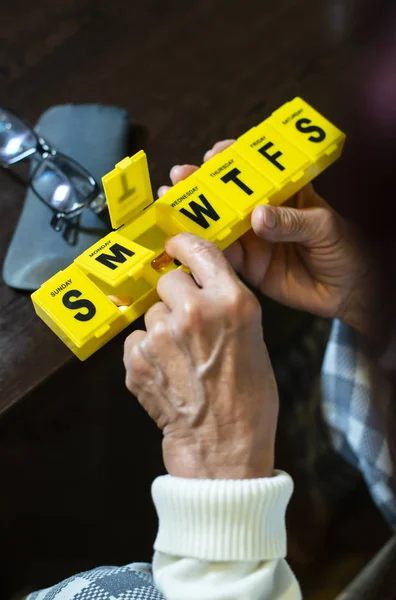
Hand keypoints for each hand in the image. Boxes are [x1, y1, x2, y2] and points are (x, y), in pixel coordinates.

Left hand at [124, 234, 277, 479]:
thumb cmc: (248, 399)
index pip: (200, 251)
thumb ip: (225, 305)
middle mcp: (195, 312)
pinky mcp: (137, 359)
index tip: (174, 245)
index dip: (184, 244)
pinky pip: (136, 339)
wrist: (223, 447)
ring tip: (180, 359)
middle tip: (187, 325)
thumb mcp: (253, 339)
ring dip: (161, 329)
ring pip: (151, 312)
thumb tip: (198, 287)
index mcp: (232, 303)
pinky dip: (146, 353)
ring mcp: (162, 336)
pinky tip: (166, 374)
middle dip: (174, 297)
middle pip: (168, 280)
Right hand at [159, 141, 375, 337]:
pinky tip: (185, 240)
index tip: (214, 155)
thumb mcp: (324, 228)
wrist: (348, 292)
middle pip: (227, 196)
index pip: (255, 170)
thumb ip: (292, 221)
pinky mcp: (248, 266)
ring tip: (171, 205)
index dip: (232, 159)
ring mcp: (253, 240)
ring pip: (219, 225)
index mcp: (284, 194)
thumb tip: (259, 216)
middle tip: (180, 176)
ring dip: (194, 216)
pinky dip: (204, 250)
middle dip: (201, 185)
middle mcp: (263, 214)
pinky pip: (223, 257)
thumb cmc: (345, 250)